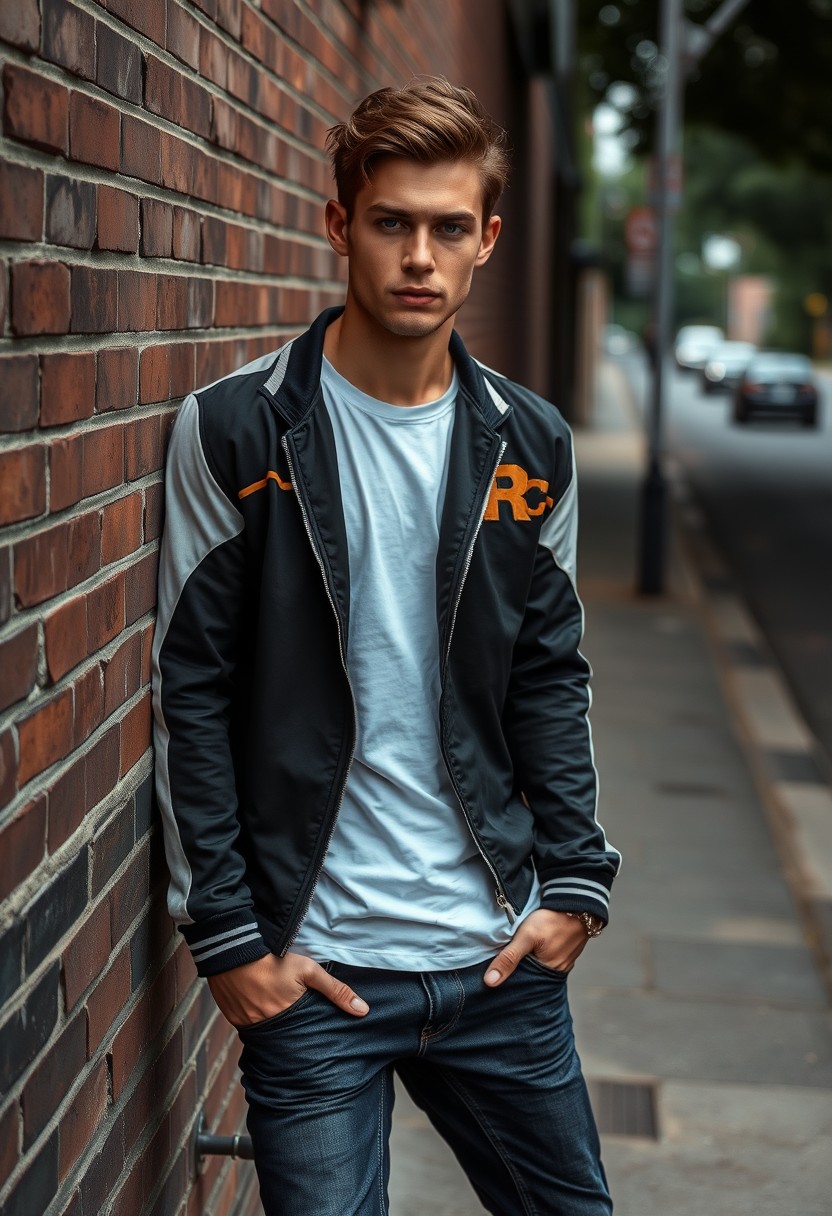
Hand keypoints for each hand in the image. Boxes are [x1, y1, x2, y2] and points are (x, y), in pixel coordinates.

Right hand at [207, 952, 368, 1027]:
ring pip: (264, 1030)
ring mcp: (245, 1023)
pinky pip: (246, 1024)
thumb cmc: (274, 959)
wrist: (231, 949)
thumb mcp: (309, 971)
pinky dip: (253, 1017)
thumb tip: (363, 1011)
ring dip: (270, 1023)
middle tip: (295, 1021)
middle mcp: (264, 1026)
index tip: (312, 1030)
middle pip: (283, 1035)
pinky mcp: (232, 1017)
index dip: (308, 1032)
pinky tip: (257, 1004)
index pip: (302, 1035)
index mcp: (286, 1017)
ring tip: (274, 1010)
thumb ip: (335, 991)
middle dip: (290, 1030)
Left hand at [483, 909, 587, 986]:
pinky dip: (540, 953)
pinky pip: (549, 957)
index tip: (496, 971)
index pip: (523, 981)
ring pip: (540, 965)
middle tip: (506, 958)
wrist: (576, 902)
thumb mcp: (526, 937)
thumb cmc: (552, 919)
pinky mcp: (566, 951)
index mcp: (548, 972)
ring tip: (519, 951)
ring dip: (530, 960)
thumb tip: (490, 981)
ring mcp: (564, 961)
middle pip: (532, 974)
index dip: (510, 976)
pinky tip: (534, 946)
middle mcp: (558, 970)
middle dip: (520, 968)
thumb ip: (509, 958)